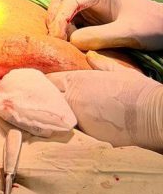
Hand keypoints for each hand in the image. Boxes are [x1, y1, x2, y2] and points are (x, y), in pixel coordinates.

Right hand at [46, 0, 162, 50]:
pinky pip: (73, 20)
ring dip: (59, 24)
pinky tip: (69, 42)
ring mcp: (93, 5)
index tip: (58, 36)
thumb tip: (72, 41)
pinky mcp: (93, 18)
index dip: (61, 16)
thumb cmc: (150, 26)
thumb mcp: (127, 32)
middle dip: (55, 16)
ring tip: (62, 42)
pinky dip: (67, 29)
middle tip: (55, 38)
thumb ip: (99, 36)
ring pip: (65, 8)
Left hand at [46, 69, 162, 150]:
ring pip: (56, 117)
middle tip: (43, 104)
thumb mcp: (118, 72)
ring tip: (54, 118)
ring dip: (54, 116)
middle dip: (44, 100)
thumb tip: (90, 57)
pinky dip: (68, 131)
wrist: (152, 115)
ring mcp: (78, 119)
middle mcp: (72, 98)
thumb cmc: (137, 91)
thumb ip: (100, 64)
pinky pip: (70, 132)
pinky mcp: (87, 137)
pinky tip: (69, 131)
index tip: (43, 88)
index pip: (48, 81)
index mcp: (76, 80)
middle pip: (46, 99)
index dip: (44, 85)